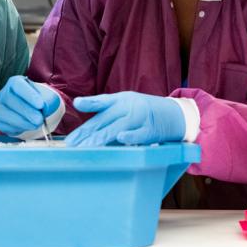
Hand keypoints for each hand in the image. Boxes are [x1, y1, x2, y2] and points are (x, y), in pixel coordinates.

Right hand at [0, 76, 61, 136]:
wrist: (31, 110)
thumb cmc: (37, 101)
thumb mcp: (44, 96)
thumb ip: (46, 100)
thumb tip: (45, 108)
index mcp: (15, 82)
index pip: (17, 84)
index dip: (29, 95)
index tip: (41, 105)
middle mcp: (4, 93)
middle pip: (10, 99)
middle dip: (26, 111)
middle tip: (39, 119)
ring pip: (2, 113)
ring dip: (21, 121)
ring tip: (35, 125)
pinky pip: (2, 125)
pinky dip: (16, 128)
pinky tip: (27, 127)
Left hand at [66, 92, 185, 146]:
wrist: (173, 114)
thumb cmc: (142, 110)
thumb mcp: (124, 103)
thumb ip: (102, 107)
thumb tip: (78, 106)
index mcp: (120, 99)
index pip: (101, 104)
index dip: (88, 107)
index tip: (76, 112)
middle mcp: (129, 106)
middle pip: (104, 121)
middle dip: (87, 135)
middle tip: (72, 146)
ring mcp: (140, 118)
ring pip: (117, 128)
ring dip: (101, 139)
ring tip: (86, 147)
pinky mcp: (151, 131)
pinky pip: (139, 135)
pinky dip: (130, 136)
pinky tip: (120, 138)